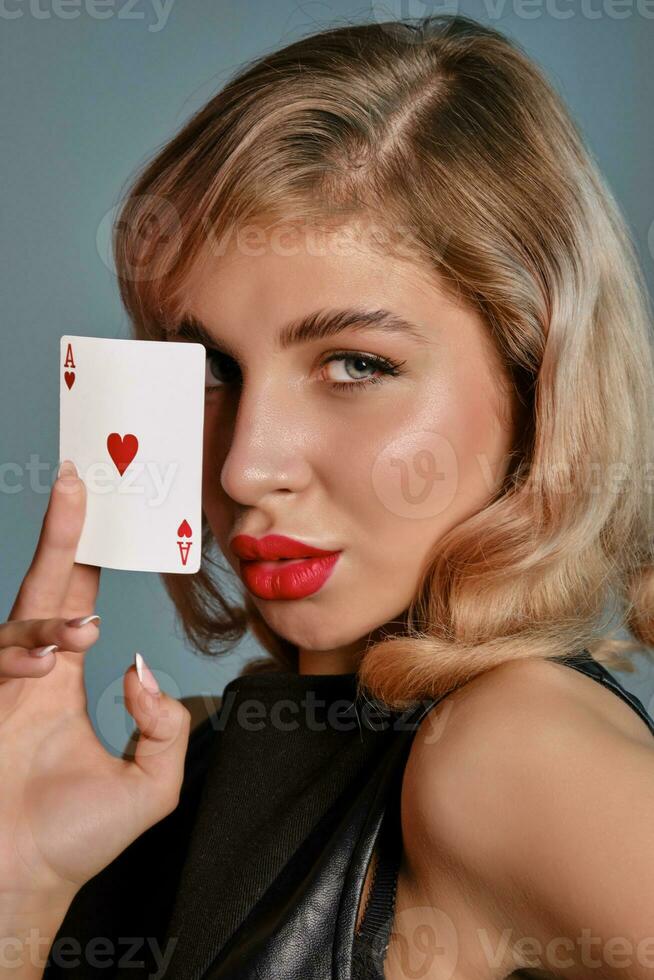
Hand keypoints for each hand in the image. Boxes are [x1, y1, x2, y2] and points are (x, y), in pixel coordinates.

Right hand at [0, 461, 190, 913]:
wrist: (19, 885)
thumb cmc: (76, 841)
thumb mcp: (151, 785)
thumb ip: (164, 727)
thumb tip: (138, 670)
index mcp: (64, 681)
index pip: (78, 601)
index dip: (89, 557)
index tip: (105, 511)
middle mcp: (31, 673)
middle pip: (46, 583)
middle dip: (63, 531)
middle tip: (79, 479)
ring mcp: (2, 684)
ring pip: (20, 616)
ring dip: (52, 617)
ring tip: (79, 641)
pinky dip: (23, 648)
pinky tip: (48, 666)